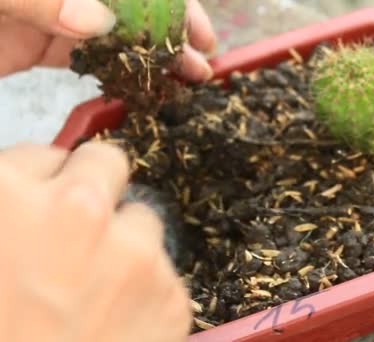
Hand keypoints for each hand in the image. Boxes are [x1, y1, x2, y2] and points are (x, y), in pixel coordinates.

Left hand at [0, 0, 215, 80]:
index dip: (174, 7)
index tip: (201, 34)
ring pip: (113, 37)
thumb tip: (98, 20)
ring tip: (183, 81)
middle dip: (170, 36)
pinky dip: (113, 72)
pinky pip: (84, 58)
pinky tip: (138, 88)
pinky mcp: (36, 46)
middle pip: (131, 11)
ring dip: (149, 58)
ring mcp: (54, 18)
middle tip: (201, 68)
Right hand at [0, 142, 190, 340]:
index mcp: (10, 195)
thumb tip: (35, 196)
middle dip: (94, 185)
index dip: (41, 184)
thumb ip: (11, 207)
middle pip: (106, 161)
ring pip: (141, 219)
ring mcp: (135, 254)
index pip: (41, 155)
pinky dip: (144, 291)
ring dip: (123, 242)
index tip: (42, 206)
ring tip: (92, 293)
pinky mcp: (172, 299)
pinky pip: (162, 272)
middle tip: (77, 228)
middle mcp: (81, 209)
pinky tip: (114, 323)